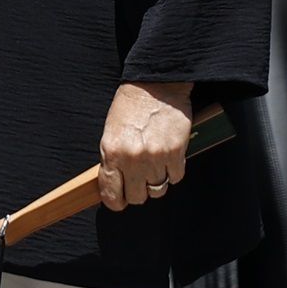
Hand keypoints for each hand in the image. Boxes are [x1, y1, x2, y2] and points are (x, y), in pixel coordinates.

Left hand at [98, 81, 192, 210]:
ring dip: (156, 181)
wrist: (155, 86)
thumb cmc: (130, 107)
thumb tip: (114, 184)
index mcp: (111, 152)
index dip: (115, 201)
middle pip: (137, 197)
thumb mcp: (110, 133)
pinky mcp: (176, 154)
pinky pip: (176, 178)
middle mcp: (132, 158)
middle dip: (137, 192)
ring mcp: (156, 157)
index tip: (118, 201)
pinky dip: (172, 172)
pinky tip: (167, 158)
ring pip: (158, 190)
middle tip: (138, 180)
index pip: (111, 193)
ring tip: (153, 165)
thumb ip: (112, 159)